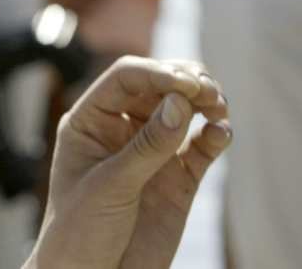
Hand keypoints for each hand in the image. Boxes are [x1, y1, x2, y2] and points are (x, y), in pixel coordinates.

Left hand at [26, 56, 230, 268]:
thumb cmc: (80, 229)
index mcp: (90, 121)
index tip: (185, 83)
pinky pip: (201, 147)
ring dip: (204, 102)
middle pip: (158, 87)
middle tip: (207, 91)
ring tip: (219, 107)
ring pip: (182, 111)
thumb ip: (146, 146)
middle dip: (185, 81)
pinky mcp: (177, 178)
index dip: (156, 73)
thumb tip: (179, 101)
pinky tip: (221, 132)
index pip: (124, 79)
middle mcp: (120, 129)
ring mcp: (151, 152)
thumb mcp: (109, 185)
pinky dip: (215, 135)